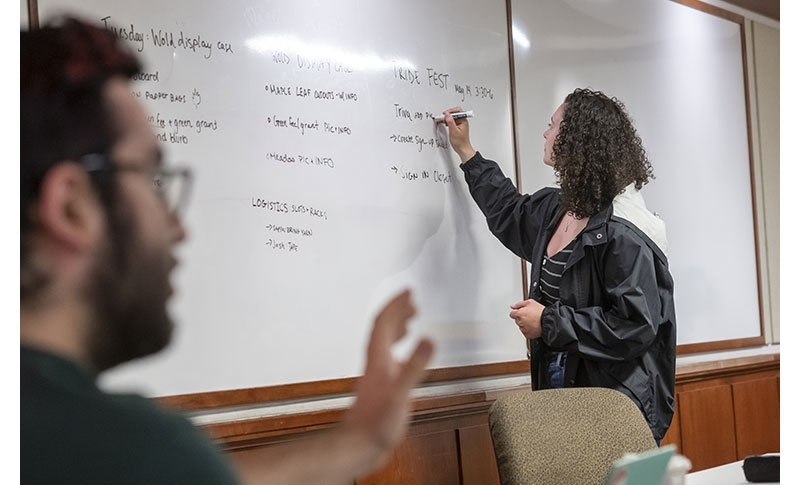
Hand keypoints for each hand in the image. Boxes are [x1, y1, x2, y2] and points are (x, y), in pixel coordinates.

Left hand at [343, 289, 434, 459]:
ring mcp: (377, 373)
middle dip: (398, 310)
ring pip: (385, 341)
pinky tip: (405, 356)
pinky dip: (399, 348)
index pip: (384, 321)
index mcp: (378, 358)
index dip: (396, 304)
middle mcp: (375, 362)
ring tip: (410, 319)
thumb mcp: (401, 391)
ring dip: (397, 326)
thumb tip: (428, 339)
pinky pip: (389, 356)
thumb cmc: (375, 422)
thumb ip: (415, 365)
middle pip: (383, 327)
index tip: (408, 292)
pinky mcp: (380, 385)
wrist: (359, 444)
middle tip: (411, 300)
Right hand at [440, 106, 475, 162]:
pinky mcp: (457, 127)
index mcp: (463, 121)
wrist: (462, 149)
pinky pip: (451, 122)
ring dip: (446, 118)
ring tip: (440, 120)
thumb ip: (450, 122)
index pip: (457, 111)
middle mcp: (462, 121)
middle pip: (454, 114)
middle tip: (441, 117)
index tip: (444, 114)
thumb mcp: (454, 131)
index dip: (450, 111)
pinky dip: (447, 122)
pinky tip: (444, 123)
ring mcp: (460, 124)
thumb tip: (447, 114)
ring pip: (452, 118)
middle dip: (447, 115)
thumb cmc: (460, 142)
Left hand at [509, 299, 543, 338]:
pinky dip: (528, 329)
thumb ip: (519, 304)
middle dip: (521, 318)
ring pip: (521, 326)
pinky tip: (533, 326)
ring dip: (524, 324)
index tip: (521, 312)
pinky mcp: (527, 335)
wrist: (548, 321)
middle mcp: (520, 322)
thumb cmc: (541, 312)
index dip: (517, 312)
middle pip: (517, 320)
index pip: (512, 314)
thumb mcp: (530, 302)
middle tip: (530, 316)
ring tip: (533, 321)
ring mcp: (523, 329)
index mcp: (519, 314)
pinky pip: (525, 332)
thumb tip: (512, 306)